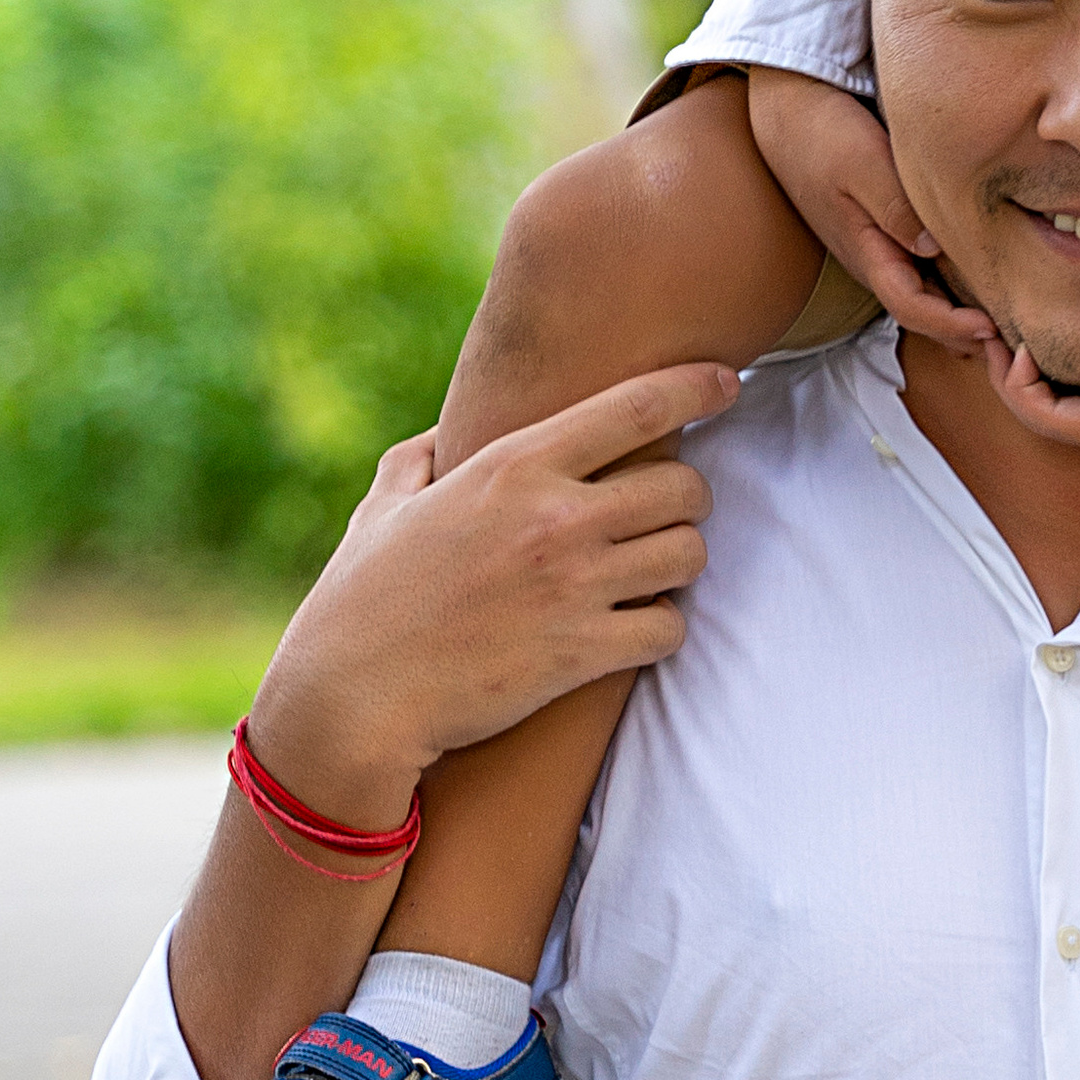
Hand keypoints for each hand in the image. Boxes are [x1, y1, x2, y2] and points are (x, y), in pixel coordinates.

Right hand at [248, 363, 739, 808]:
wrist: (352, 698)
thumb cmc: (361, 600)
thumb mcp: (383, 510)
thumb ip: (418, 462)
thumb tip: (438, 438)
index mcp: (511, 467)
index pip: (636, 407)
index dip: (696, 387)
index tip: (726, 381)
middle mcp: (554, 518)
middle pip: (685, 486)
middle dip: (687, 500)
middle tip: (663, 516)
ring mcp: (574, 586)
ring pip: (689, 554)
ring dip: (679, 563)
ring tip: (650, 572)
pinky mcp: (581, 653)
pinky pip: (670, 629)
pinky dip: (661, 629)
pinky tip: (633, 628)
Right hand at [747, 66, 992, 354]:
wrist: (789, 115)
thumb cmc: (824, 133)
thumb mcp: (861, 162)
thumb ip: (895, 206)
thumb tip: (931, 247)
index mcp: (867, 251)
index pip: (911, 308)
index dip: (951, 325)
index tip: (992, 328)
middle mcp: (874, 260)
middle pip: (923, 316)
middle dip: (964, 337)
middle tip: (1014, 346)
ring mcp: (880, 248)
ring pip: (925, 298)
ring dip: (962, 318)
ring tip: (1008, 326)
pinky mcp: (888, 232)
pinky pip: (925, 273)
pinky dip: (955, 288)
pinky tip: (985, 284)